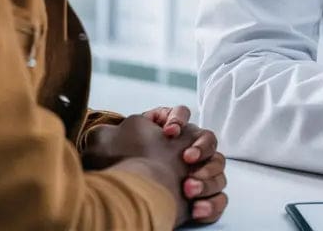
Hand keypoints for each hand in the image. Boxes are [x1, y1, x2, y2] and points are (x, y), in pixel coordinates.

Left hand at [83, 115, 228, 225]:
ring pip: (218, 172)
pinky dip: (211, 204)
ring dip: (206, 180)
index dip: (180, 120)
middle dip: (201, 150)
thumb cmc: (118, 170)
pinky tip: (195, 208)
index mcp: (166, 136)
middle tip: (186, 159)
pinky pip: (219, 200)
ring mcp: (195, 178)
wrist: (124, 202)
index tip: (168, 132)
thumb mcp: (102, 141)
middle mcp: (183, 154)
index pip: (183, 114)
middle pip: (209, 142)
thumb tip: (104, 131)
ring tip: (188, 189)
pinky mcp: (200, 203)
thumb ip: (108, 128)